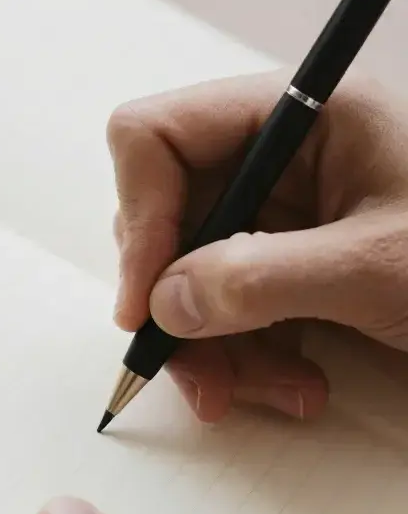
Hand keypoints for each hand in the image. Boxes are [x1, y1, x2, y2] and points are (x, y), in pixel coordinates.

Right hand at [108, 71, 407, 421]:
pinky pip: (234, 312)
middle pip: (170, 222)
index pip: (159, 137)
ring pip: (194, 279)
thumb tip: (162, 304)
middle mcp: (284, 161)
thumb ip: (261, 279)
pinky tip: (299, 387)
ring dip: (219, 350)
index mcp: (302, 119)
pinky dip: (251, 359)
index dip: (139, 219)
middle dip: (181, 308)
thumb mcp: (375, 270)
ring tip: (276, 393)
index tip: (144, 305)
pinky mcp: (295, 269)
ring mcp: (287, 218)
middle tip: (202, 376)